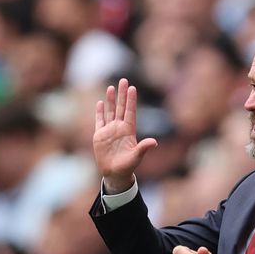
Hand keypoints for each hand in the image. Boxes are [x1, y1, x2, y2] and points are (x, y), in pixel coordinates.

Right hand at [93, 78, 157, 193]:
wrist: (114, 173)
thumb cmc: (127, 166)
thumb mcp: (136, 157)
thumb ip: (143, 148)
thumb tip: (154, 142)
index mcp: (129, 131)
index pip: (130, 111)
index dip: (131, 100)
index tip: (133, 88)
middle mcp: (120, 128)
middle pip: (121, 107)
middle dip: (122, 94)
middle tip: (124, 80)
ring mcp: (109, 130)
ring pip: (110, 111)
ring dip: (111, 100)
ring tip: (111, 87)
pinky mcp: (100, 135)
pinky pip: (99, 121)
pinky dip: (99, 112)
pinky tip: (100, 102)